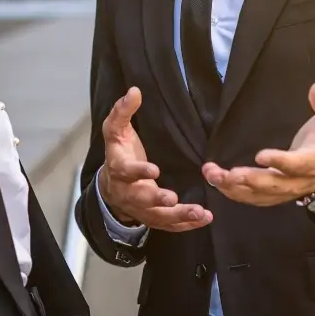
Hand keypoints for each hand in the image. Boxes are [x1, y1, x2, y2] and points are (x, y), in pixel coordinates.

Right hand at [100, 87, 212, 231]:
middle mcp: (129, 192)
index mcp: (120, 169)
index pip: (127, 171)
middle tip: (173, 198)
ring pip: (159, 216)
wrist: (110, 188)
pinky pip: (170, 225)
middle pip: (142, 199)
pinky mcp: (154, 218)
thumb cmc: (119, 154)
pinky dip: (187, 224)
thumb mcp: (116, 131)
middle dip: (158, 200)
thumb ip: (123, 111)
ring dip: (179, 215)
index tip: (154, 170)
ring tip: (200, 212)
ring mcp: (142, 209)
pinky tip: (204, 219)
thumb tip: (134, 90)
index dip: (139, 171)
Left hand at [203, 83, 314, 206]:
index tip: (260, 155)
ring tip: (213, 175)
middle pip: (274, 184)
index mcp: (313, 162)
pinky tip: (218, 183)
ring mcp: (285, 191)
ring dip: (235, 188)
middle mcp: (298, 181)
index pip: (297, 165)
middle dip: (250, 180)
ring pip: (260, 194)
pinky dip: (235, 194)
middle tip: (228, 174)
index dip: (280, 162)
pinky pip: (254, 199)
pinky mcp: (274, 195)